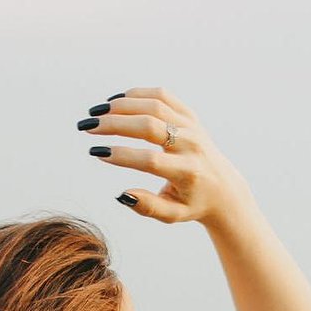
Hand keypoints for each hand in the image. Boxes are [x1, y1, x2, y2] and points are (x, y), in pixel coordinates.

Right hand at [78, 87, 258, 228]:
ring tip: (96, 114)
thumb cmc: (192, 203)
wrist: (223, 187)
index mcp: (187, 172)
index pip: (150, 160)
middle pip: (149, 126)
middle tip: (88, 128)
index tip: (96, 152)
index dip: (122, 155)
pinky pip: (161, 96)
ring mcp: (191, 126)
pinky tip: (114, 103)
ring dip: (120, 106)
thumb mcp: (172, 215)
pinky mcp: (189, 115)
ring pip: (153, 105)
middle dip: (114, 125)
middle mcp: (191, 145)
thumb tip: (122, 195)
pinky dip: (136, 95)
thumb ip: (148, 207)